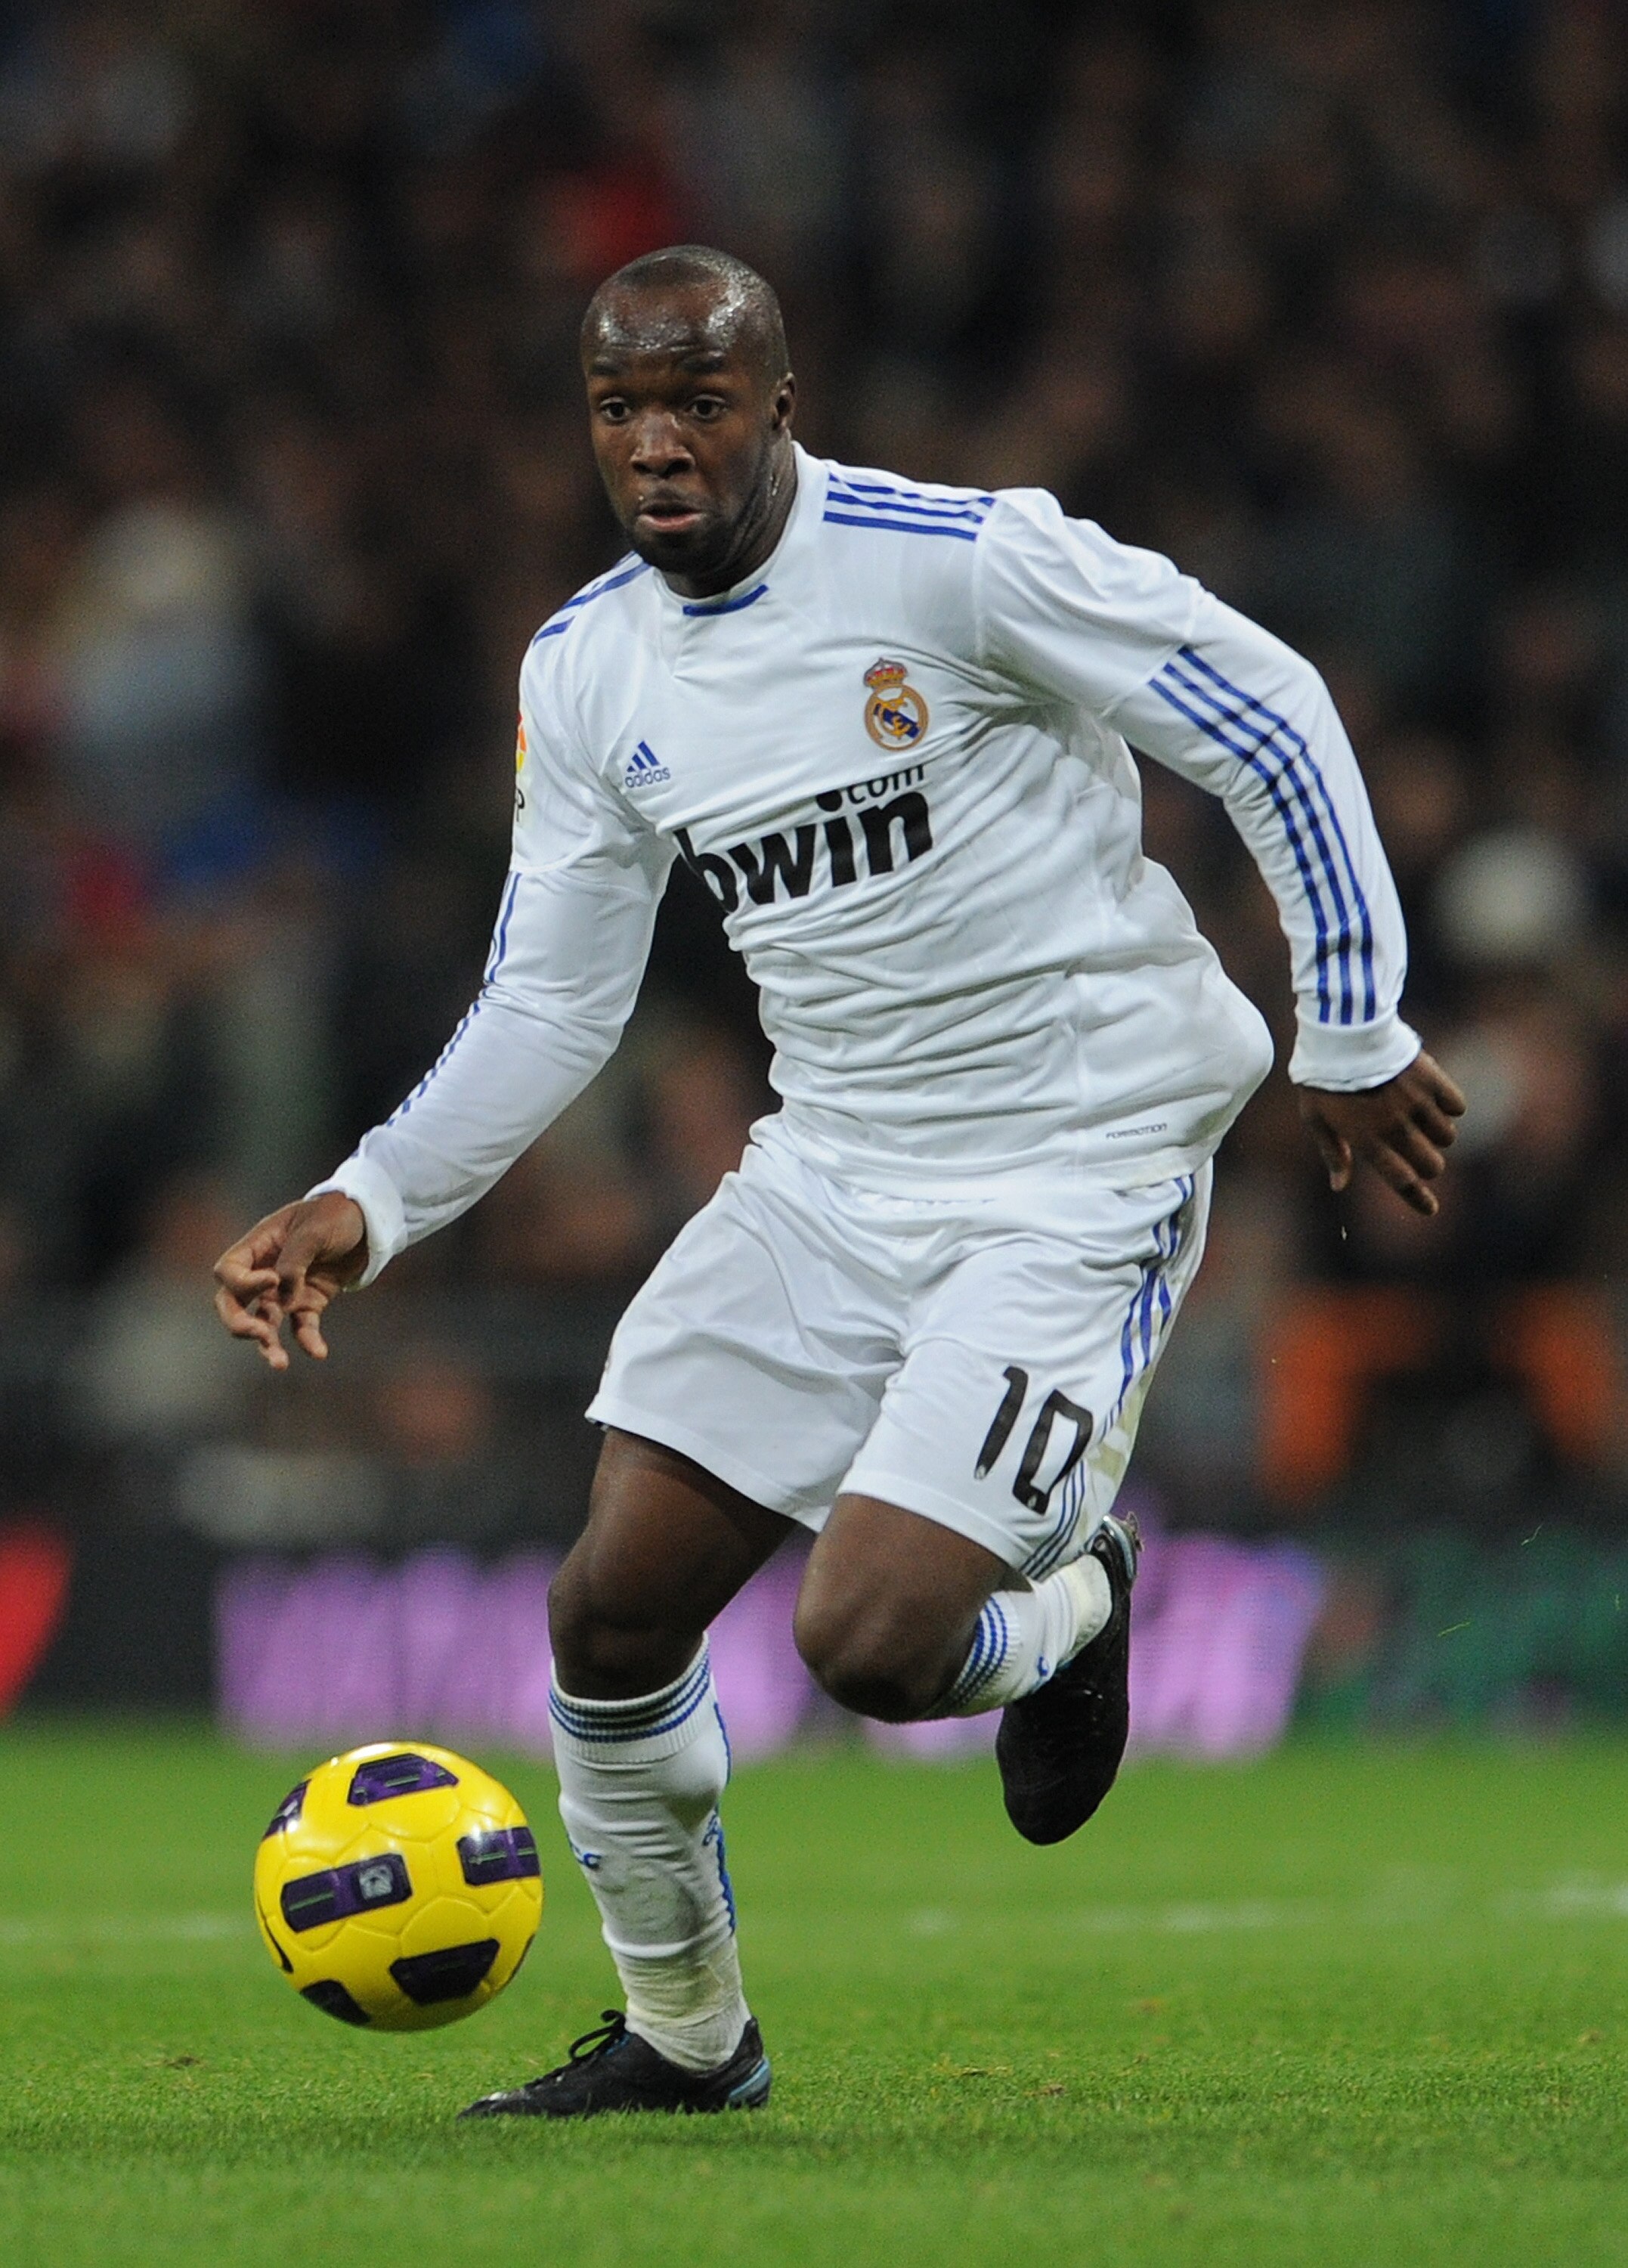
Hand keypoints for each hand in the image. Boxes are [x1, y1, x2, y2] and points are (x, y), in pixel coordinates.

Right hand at [213, 1193, 368, 1370]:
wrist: (367, 1222)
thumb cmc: (334, 1215)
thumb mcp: (314, 1230)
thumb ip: (294, 1260)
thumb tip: (283, 1293)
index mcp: (258, 1246)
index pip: (228, 1271)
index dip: (243, 1282)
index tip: (273, 1280)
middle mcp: (264, 1272)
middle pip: (232, 1304)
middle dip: (238, 1323)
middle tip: (256, 1333)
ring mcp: (285, 1291)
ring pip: (264, 1323)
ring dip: (268, 1344)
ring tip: (280, 1363)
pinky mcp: (309, 1303)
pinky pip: (302, 1327)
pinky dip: (308, 1341)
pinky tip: (318, 1352)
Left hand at [1297, 1049, 1465, 1218]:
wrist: (1342, 1032)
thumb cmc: (1323, 1077)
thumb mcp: (1316, 1117)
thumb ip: (1333, 1152)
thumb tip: (1339, 1185)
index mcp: (1366, 1140)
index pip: (1401, 1180)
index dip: (1418, 1199)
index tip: (1431, 1209)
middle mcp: (1395, 1126)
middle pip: (1431, 1164)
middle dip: (1429, 1165)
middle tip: (1421, 1153)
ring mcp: (1416, 1103)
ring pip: (1447, 1136)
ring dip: (1438, 1134)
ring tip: (1421, 1117)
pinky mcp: (1432, 1079)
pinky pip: (1457, 1106)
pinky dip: (1450, 1107)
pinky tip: (1435, 1098)